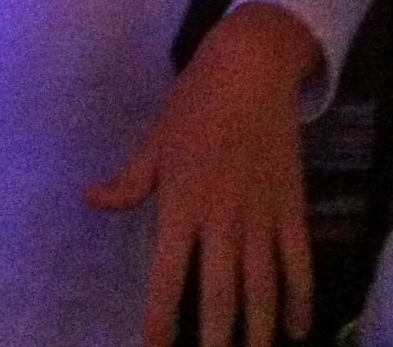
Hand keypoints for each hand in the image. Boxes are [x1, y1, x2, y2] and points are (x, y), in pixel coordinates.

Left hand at [86, 3, 319, 346]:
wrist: (250, 71)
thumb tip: (91, 199)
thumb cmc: (193, 105)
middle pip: (219, 293)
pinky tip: (298, 330)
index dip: (160, 317)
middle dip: (214, 337)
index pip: (166, 274)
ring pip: (262, 288)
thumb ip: (128, 182)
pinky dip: (301, 300)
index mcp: (180, 203)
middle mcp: (221, 218)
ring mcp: (261, 216)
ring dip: (259, 329)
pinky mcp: (292, 209)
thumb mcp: (153, 141)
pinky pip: (299, 264)